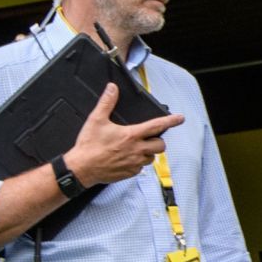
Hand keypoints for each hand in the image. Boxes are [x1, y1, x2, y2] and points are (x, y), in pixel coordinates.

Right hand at [63, 84, 185, 185]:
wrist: (81, 168)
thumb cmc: (89, 145)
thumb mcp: (96, 120)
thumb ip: (107, 103)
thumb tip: (112, 88)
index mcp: (131, 135)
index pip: (157, 126)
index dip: (170, 121)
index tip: (180, 118)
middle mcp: (137, 150)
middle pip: (160, 146)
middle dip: (158, 141)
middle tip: (148, 138)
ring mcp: (135, 163)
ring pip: (152, 157)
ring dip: (148, 152)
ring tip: (134, 148)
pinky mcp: (130, 173)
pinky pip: (141, 168)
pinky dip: (137, 162)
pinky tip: (126, 158)